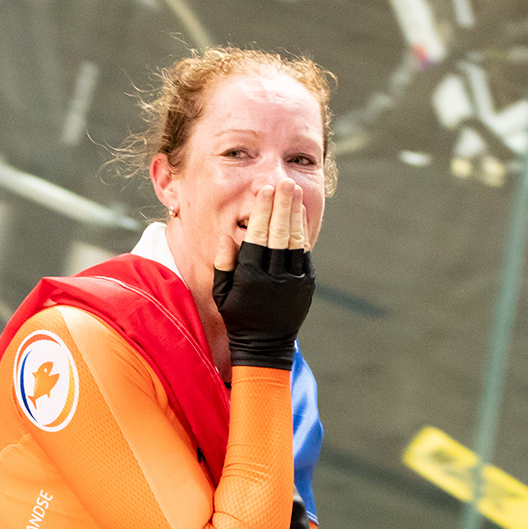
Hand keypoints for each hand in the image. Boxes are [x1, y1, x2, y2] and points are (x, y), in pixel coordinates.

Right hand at [212, 183, 313, 370]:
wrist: (265, 345)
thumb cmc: (238, 315)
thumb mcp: (221, 292)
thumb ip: (223, 263)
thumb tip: (226, 234)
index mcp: (250, 278)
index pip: (257, 238)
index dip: (261, 213)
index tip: (264, 192)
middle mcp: (274, 279)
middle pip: (278, 235)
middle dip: (282, 207)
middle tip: (284, 183)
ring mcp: (293, 282)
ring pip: (294, 242)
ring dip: (295, 215)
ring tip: (295, 191)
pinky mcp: (306, 285)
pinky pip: (304, 253)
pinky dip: (302, 232)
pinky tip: (299, 215)